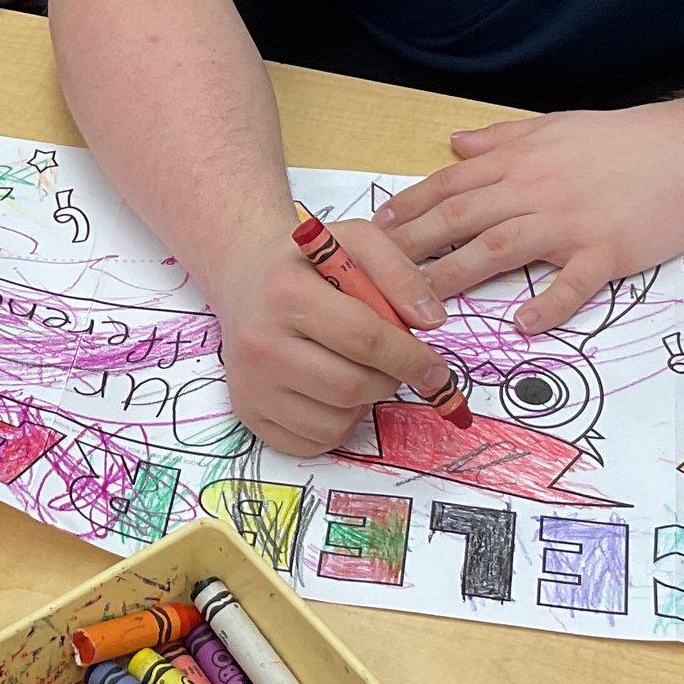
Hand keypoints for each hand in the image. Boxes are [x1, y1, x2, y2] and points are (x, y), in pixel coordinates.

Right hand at [209, 215, 460, 456]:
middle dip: (389, 380)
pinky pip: (314, 441)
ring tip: (356, 369)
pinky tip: (332, 391)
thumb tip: (431, 321)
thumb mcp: (355, 242)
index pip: (364, 339)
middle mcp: (259, 342)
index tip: (436, 368)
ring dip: (364, 403)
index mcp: (286, 292)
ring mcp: (250, 383)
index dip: (411, 358)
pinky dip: (338, 424)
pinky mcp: (248, 413)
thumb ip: (399, 273)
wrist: (246, 281)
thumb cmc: (307, 265)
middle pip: (351, 386)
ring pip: (335, 421)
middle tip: (394, 364)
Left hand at [378, 105, 683, 334]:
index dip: (409, 208)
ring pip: (500, 249)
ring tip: (423, 306)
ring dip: (457, 277)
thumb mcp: (554, 126)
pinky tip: (521, 324)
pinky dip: (547, 304)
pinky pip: (572, 282)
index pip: (451, 186)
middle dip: (413, 247)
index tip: (373, 231)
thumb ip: (501, 139)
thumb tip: (454, 143)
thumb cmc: (622, 140)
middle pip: (461, 219)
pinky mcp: (607, 251)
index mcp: (520, 161)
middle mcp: (535, 190)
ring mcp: (569, 222)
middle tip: (374, 275)